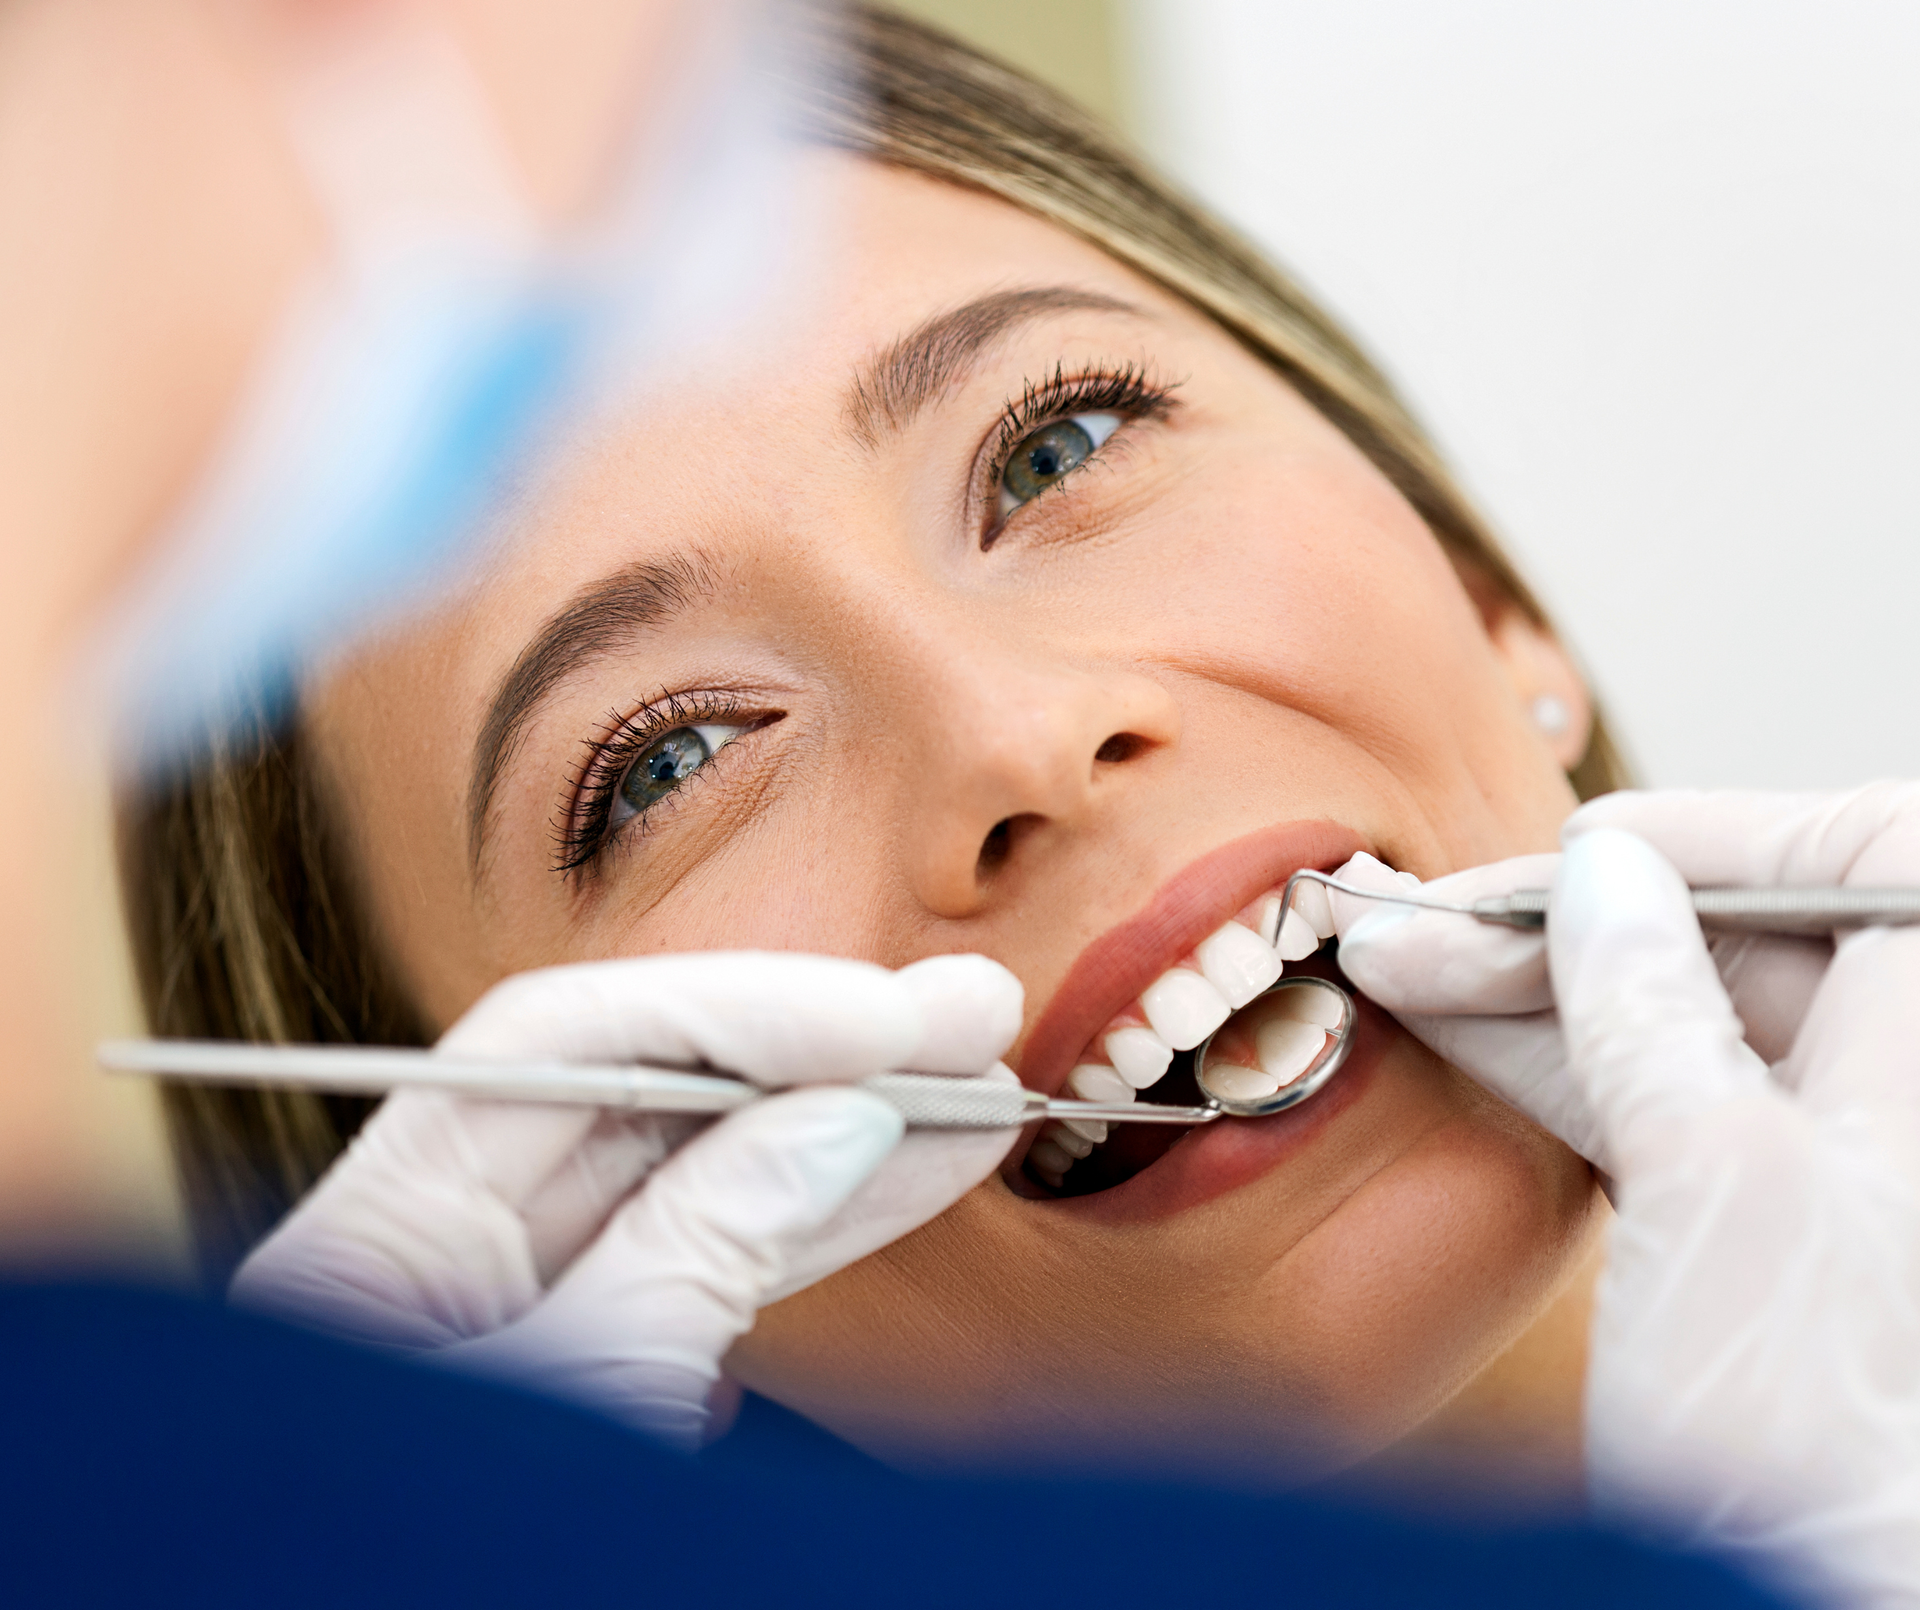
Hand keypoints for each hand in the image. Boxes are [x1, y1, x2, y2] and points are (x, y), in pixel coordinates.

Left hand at [230, 951, 1022, 1449]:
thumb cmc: (464, 1578)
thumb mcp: (588, 1398)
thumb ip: (700, 1246)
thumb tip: (836, 1118)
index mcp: (375, 1245)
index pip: (562, 1046)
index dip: (736, 1011)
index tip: (883, 1021)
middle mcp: (442, 1256)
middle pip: (645, 1093)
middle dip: (819, 1053)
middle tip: (964, 1018)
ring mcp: (526, 1312)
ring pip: (700, 1174)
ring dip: (849, 1130)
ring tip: (974, 1093)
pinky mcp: (600, 1367)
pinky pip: (713, 1257)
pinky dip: (817, 1216)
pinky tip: (913, 1167)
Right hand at [1337, 786, 1919, 1602]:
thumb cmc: (1846, 1439)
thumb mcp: (1715, 1180)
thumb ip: (1645, 1006)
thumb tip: (1603, 878)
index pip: (1856, 855)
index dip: (1702, 840)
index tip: (1571, 848)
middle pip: (1751, 942)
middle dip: (1572, 931)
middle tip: (1422, 928)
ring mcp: (1867, 1163)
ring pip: (1700, 1027)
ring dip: (1547, 1001)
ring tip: (1406, 975)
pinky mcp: (1803, 1231)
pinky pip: (1684, 1110)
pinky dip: (1578, 1077)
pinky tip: (1467, 1039)